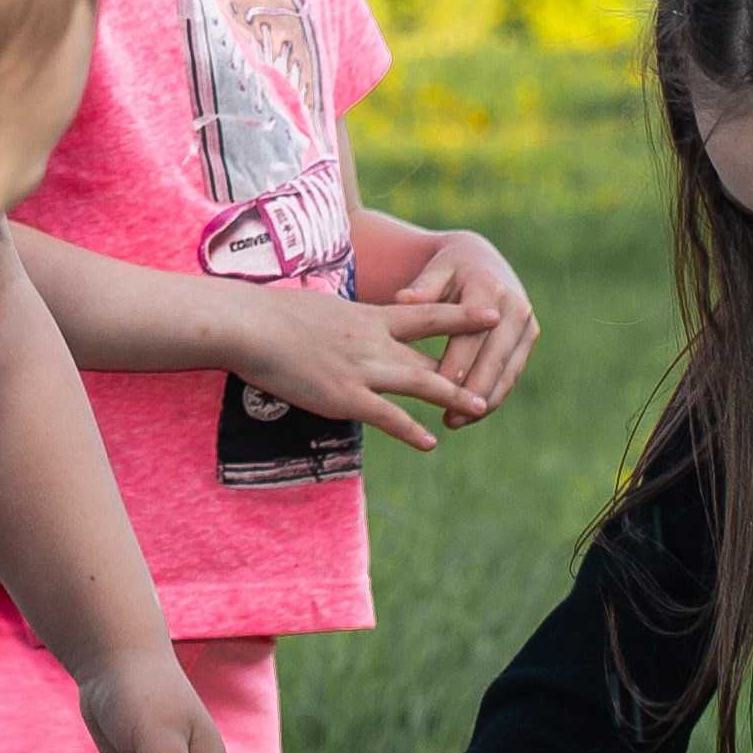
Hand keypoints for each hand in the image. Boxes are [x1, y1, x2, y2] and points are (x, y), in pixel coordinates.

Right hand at [223, 282, 506, 452]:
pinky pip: (389, 417)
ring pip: (421, 383)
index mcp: (368, 316)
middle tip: (500, 368)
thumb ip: (341, 322)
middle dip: (468, 364)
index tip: (492, 313)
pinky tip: (430, 442)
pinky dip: (412, 431)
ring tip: (481, 407)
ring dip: (454, 396)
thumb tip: (344, 326)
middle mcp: (374, 341)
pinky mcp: (346, 397)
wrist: (252, 325)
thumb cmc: (274, 314)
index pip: (426, 314)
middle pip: (430, 354)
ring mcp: (362, 369)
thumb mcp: (319, 309)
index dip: (461, 315)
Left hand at [400, 233, 538, 407]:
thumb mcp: (434, 269)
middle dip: (470, 393)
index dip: (454, 366)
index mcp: (488, 289)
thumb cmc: (449, 267)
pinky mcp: (529, 336)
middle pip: (492, 359)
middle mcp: (514, 306)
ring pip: (506, 372)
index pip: (470, 337)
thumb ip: (421, 287)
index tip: (434, 390)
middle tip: (447, 419)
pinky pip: (512, 373)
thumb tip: (402, 298)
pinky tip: (470, 414)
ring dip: (484, 401)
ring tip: (454, 421)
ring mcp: (526, 323)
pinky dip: (494, 395)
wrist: (481, 258)